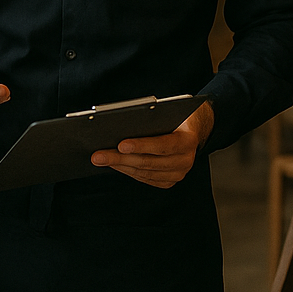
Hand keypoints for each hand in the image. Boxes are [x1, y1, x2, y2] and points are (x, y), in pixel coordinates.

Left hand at [91, 100, 213, 188]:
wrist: (193, 129)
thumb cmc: (178, 116)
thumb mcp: (170, 111)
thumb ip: (153, 117)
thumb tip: (123, 122)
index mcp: (188, 141)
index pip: (162, 145)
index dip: (141, 146)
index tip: (120, 145)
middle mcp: (185, 160)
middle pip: (148, 162)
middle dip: (120, 158)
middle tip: (99, 155)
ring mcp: (178, 173)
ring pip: (144, 172)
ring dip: (120, 165)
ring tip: (101, 158)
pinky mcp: (169, 180)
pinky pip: (145, 178)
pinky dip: (128, 171)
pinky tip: (114, 164)